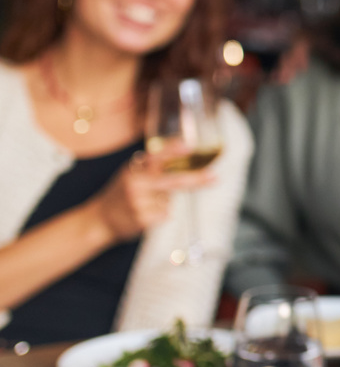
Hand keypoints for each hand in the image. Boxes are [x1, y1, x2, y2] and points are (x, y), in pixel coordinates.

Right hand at [92, 149, 215, 240]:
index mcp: (133, 169)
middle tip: (214, 177)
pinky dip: (160, 215)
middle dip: (196, 179)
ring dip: (164, 203)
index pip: (156, 157)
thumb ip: (152, 168)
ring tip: (145, 205)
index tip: (189, 146)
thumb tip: (184, 158)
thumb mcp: (131, 174)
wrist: (98, 220)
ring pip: (169, 201)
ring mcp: (138, 202)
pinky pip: (165, 214)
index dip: (173, 150)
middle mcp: (135, 183)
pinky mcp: (141, 219)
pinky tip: (144, 215)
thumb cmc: (121, 194)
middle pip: (172, 180)